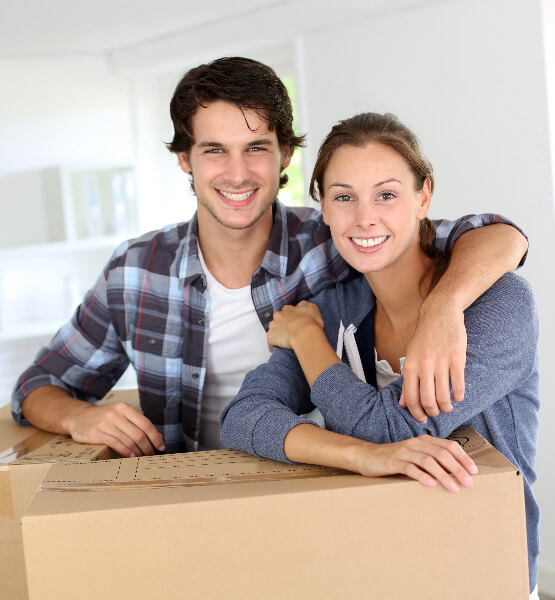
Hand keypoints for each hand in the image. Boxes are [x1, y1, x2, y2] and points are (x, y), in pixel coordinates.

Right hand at [66, 401, 164, 457]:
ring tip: (142, 457)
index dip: (155, 437)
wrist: (78, 416)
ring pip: (129, 440)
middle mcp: (116, 414)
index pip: (146, 423)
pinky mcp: (96, 433)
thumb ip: (135, 423)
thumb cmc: (103, 418)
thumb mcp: (119, 414)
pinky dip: (126, 452)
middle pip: (138, 434)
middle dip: (148, 447)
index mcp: (125, 408)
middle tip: (151, 455)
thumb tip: (155, 437)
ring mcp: (106, 423)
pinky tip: (131, 457)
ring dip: (138, 451)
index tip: (161, 446)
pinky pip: (116, 444)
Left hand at [267, 301, 323, 351]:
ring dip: (278, 335)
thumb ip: (305, 304)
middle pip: (277, 320)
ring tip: (285, 341)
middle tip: (290, 332)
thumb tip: (301, 304)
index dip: (290, 317)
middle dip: (282, 325)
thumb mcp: (312, 308)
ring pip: (273, 330)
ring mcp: (273, 327)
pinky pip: (270, 343)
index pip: (286, 311)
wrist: (306, 336)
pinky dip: (274, 346)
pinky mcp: (271, 338)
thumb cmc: (310, 323)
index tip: (294, 322)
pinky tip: (279, 349)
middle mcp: (278, 316)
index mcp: (287, 309)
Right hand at [353, 435, 476, 492]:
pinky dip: (422, 475)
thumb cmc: (395, 460)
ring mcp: (404, 452)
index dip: (463, 457)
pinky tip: (430, 484)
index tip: (474, 471)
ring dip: (444, 475)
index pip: (448, 446)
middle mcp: (416, 443)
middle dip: (458, 468)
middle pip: (441, 453)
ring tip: (454, 489)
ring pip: (428, 461)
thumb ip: (432, 460)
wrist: (367, 456)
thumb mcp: (415, 456)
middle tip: (469, 483)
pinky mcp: (393, 461)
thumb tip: (456, 474)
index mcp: (424, 441)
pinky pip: (410, 468)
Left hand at [400, 300, 466, 422]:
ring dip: (446, 407)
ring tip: (447, 407)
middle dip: (432, 413)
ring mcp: (441, 362)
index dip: (416, 413)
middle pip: (427, 401)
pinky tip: (458, 397)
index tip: (422, 419)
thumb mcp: (410, 356)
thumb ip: (407, 380)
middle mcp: (424, 366)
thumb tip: (403, 403)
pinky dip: (459, 396)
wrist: (439, 313)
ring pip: (443, 396)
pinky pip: (458, 385)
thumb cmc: (423, 337)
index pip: (411, 398)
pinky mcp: (457, 358)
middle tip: (436, 413)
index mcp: (410, 366)